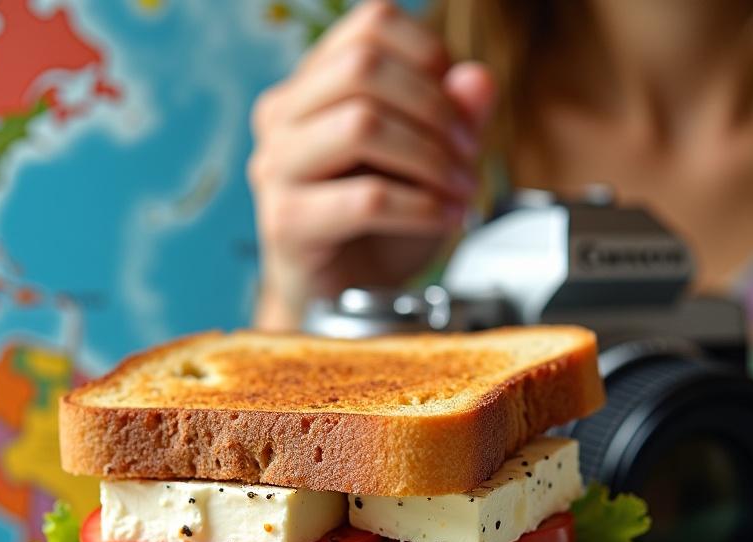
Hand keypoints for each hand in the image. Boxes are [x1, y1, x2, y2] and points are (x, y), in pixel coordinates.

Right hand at [249, 0, 495, 328]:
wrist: (343, 302)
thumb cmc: (378, 230)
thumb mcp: (429, 164)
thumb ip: (453, 117)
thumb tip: (476, 79)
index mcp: (310, 87)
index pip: (371, 25)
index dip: (430, 56)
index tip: (461, 108)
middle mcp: (282, 118)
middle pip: (364, 66)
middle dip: (435, 108)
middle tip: (470, 152)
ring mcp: (275, 169)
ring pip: (361, 123)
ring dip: (430, 156)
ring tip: (461, 190)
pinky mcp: (285, 222)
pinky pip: (366, 198)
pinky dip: (422, 207)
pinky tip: (446, 219)